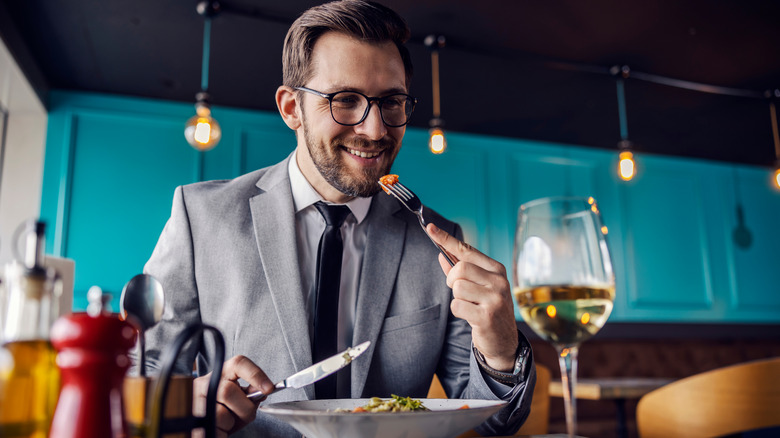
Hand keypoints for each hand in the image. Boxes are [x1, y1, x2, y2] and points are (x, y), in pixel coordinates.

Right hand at [193, 355, 274, 437]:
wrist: (201, 425)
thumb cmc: (224, 411)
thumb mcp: (239, 400)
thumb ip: (251, 394)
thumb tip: (263, 391)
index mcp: (220, 374)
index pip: (238, 364)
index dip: (255, 374)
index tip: (269, 388)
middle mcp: (204, 383)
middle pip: (228, 391)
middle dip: (244, 409)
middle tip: (244, 416)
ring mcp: (194, 401)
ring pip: (220, 414)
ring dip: (230, 424)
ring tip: (226, 424)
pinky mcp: (191, 421)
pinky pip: (212, 429)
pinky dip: (222, 433)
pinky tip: (219, 430)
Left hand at [427, 223, 518, 371]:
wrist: (504, 341)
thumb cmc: (488, 309)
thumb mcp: (479, 287)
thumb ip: (461, 271)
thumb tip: (441, 254)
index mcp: (496, 269)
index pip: (467, 250)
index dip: (446, 239)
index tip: (430, 227)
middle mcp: (499, 281)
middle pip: (459, 269)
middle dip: (452, 280)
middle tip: (460, 291)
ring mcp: (495, 298)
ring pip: (457, 288)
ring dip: (458, 298)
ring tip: (471, 305)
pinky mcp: (487, 316)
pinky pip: (456, 305)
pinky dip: (458, 311)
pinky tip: (471, 315)